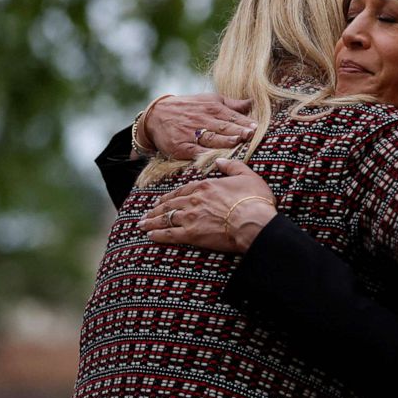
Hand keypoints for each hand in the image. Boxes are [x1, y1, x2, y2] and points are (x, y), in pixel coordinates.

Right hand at [136, 94, 257, 159]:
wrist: (156, 116)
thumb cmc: (188, 108)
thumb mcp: (208, 100)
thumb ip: (231, 104)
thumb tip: (252, 102)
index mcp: (211, 108)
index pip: (231, 116)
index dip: (243, 121)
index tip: (256, 126)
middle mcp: (202, 120)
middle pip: (223, 126)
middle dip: (237, 130)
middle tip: (251, 134)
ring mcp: (191, 134)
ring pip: (211, 138)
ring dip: (225, 141)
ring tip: (238, 142)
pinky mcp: (181, 147)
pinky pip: (196, 152)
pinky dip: (206, 155)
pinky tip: (216, 158)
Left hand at [138, 159, 277, 252]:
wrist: (254, 222)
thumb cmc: (254, 200)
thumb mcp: (247, 176)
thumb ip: (232, 166)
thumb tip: (220, 160)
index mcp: (205, 186)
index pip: (182, 190)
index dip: (170, 196)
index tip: (162, 200)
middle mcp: (194, 200)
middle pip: (170, 204)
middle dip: (156, 209)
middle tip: (146, 214)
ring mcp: (191, 217)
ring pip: (166, 218)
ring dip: (152, 222)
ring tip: (143, 225)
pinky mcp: (192, 234)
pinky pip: (170, 234)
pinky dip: (158, 235)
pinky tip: (150, 236)